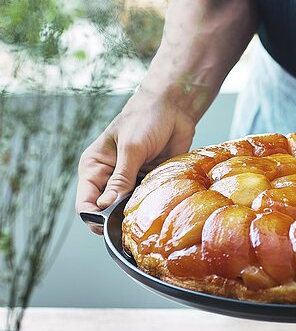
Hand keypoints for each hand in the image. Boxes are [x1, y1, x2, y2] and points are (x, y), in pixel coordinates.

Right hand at [76, 86, 195, 233]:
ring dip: (137, 214)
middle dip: (118, 220)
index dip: (94, 218)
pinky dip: (153, 206)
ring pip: (128, 211)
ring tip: (148, 211)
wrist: (175, 107)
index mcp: (95, 168)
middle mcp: (109, 179)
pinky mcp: (150, 183)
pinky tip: (161, 204)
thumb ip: (121, 178)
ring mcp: (131, 183)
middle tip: (133, 220)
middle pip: (106, 213)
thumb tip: (106, 207)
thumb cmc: (146, 118)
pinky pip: (148, 203)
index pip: (85, 204)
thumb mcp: (131, 148)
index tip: (111, 224)